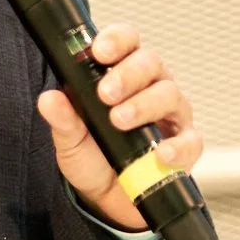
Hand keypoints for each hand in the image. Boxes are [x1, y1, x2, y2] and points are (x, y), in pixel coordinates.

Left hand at [36, 23, 202, 231]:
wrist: (109, 199)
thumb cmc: (94, 157)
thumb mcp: (70, 139)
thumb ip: (63, 118)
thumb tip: (48, 99)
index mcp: (124, 75)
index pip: (127, 43)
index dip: (117, 40)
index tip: (99, 51)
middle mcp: (151, 88)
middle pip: (151, 63)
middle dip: (128, 74)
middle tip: (106, 93)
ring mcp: (171, 116)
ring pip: (170, 94)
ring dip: (144, 105)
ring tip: (120, 120)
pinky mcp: (185, 146)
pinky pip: (190, 140)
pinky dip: (176, 146)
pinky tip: (159, 154)